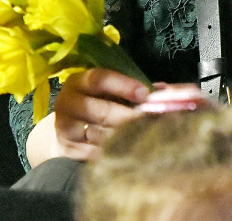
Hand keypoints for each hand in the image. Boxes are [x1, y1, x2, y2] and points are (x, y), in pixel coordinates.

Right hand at [49, 72, 208, 162]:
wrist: (66, 128)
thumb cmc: (97, 102)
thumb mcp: (109, 90)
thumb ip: (134, 89)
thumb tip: (166, 92)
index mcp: (79, 81)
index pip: (100, 79)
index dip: (124, 85)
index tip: (146, 94)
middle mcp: (67, 102)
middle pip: (101, 110)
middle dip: (129, 117)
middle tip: (150, 121)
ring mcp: (65, 128)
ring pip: (99, 134)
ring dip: (124, 136)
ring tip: (145, 137)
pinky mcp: (67, 149)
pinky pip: (94, 152)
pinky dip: (113, 152)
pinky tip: (129, 151)